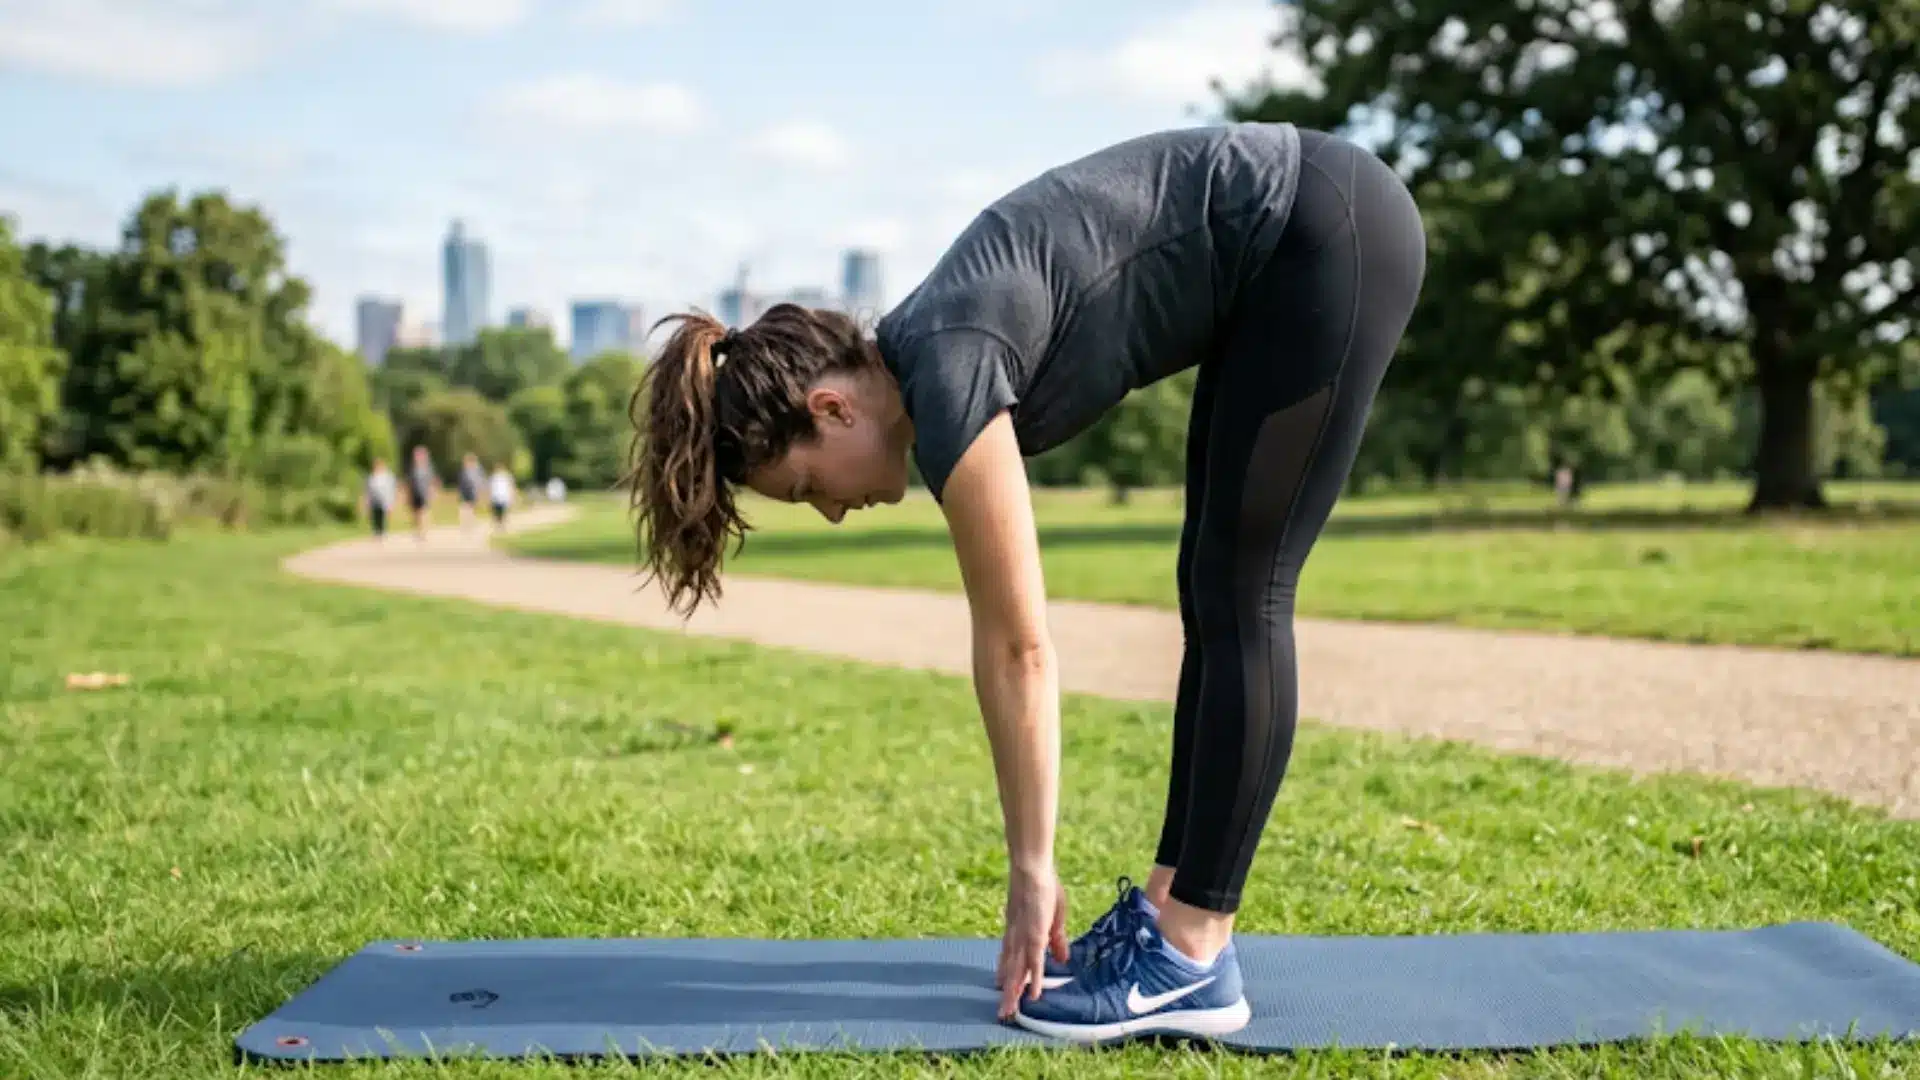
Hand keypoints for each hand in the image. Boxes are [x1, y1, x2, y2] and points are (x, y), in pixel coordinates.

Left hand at [995, 865, 1068, 1019]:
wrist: (1033, 869)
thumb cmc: (1044, 888)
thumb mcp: (1054, 918)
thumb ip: (1056, 940)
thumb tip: (1062, 959)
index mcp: (1018, 933)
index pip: (1011, 960)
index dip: (1008, 976)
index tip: (1003, 992)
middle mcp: (1017, 939)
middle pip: (1011, 971)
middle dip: (1008, 993)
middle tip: (1002, 1014)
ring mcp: (1024, 938)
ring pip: (1018, 971)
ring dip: (1014, 992)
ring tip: (1009, 1012)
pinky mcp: (1035, 936)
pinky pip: (1035, 962)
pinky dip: (1034, 978)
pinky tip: (1033, 994)